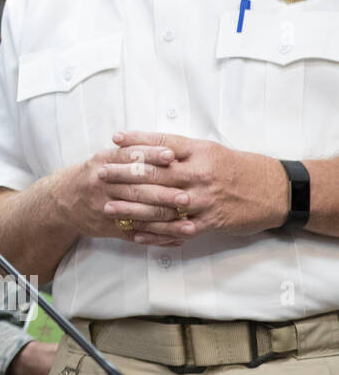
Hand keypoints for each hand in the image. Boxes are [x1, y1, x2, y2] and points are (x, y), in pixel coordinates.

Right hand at [56, 143, 186, 240]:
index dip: (151, 155)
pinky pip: (135, 234)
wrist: (62, 201)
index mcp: (103, 163)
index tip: (172, 156)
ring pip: (138, 214)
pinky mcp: (107, 228)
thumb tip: (169, 149)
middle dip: (163, 194)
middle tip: (186, 197)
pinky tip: (176, 239)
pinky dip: (157, 238)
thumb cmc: (92, 176)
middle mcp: (102, 184)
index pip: (129, 156)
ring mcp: (104, 207)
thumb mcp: (104, 158)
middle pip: (136, 188)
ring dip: (165, 220)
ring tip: (188, 224)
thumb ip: (131, 152)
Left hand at [101, 132, 288, 243]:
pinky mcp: (210, 221)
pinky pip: (177, 230)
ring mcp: (204, 200)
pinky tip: (135, 234)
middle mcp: (199, 174)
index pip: (162, 144)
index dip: (137, 141)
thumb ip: (180, 148)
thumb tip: (148, 145)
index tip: (113, 140)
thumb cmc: (238, 167)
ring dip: (132, 208)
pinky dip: (155, 233)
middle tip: (99, 173)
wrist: (275, 191)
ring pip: (162, 205)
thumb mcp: (210, 150)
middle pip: (155, 174)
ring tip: (108, 207)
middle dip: (124, 174)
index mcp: (199, 152)